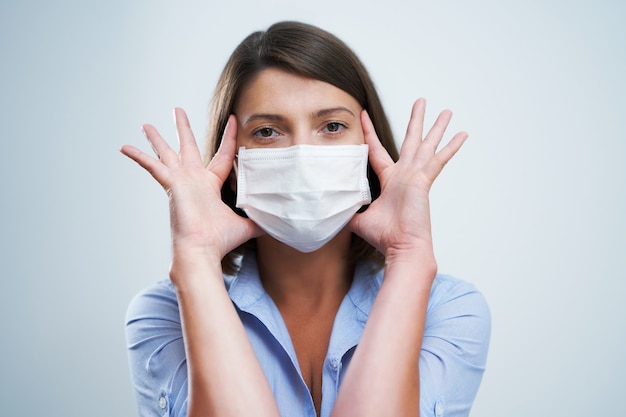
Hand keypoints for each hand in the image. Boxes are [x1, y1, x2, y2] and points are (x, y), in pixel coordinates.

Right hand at [120, 108, 261, 261]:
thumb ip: (261, 219)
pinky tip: (124, 146)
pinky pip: (153, 166)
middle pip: (188, 147)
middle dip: (183, 129)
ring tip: (146, 124)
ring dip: (156, 139)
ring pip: (167, 153)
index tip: (234, 119)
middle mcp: (194, 180)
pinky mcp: (171, 184)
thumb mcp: (248, 225)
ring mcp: (180, 182)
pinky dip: (139, 156)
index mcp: (210, 186)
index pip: (223, 155)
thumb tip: (281, 220)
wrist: (203, 251)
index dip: (229, 137)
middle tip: (177, 110)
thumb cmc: (220, 241)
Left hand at [349, 99, 467, 260]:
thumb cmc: (384, 237)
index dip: (369, 133)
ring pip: (426, 145)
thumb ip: (349, 208)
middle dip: (416, 121)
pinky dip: (451, 148)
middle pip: (410, 140)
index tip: (363, 114)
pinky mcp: (423, 181)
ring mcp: (415, 177)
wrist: (401, 248)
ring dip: (436, 127)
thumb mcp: (358, 219)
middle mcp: (404, 175)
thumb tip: (331, 207)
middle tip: (421, 101)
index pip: (377, 150)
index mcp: (390, 180)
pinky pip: (439, 160)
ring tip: (446, 110)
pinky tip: (462, 134)